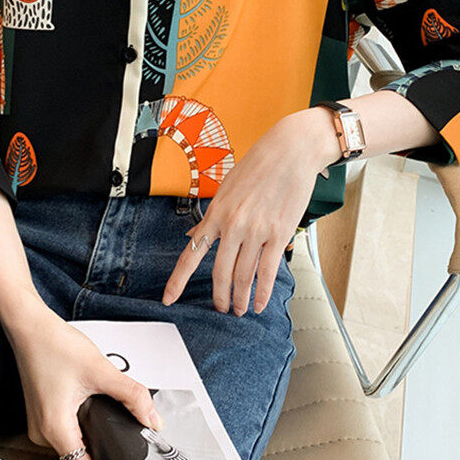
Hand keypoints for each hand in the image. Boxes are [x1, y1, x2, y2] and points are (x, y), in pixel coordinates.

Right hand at [3, 300, 163, 459]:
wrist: (30, 326)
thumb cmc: (54, 344)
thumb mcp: (101, 370)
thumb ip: (131, 396)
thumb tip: (153, 419)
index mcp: (55, 429)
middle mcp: (43, 434)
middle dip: (105, 452)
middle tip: (125, 434)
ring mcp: (40, 426)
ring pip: (74, 445)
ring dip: (93, 435)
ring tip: (105, 413)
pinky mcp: (41, 415)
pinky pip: (66, 430)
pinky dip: (82, 424)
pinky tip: (89, 403)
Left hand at [162, 107, 339, 315]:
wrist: (290, 150)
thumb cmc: (259, 164)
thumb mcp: (227, 187)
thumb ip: (213, 215)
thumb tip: (196, 236)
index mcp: (216, 213)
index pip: (191, 254)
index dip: (178, 281)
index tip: (168, 299)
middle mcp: (233, 225)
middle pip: (220, 273)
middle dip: (219, 297)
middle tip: (221, 309)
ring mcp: (256, 230)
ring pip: (243, 277)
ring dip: (240, 299)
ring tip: (239, 309)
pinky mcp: (279, 233)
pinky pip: (267, 272)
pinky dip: (263, 293)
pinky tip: (259, 304)